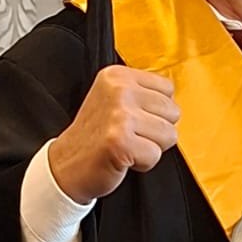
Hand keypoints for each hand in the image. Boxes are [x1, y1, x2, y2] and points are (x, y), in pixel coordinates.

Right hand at [48, 66, 178, 203]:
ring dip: (151, 147)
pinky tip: (123, 157)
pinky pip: (155, 154)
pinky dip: (143, 163)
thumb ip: (142, 92)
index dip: (155, 110)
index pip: (167, 88)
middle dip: (156, 129)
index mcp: (117, 76)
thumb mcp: (113, 99)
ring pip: (169, 134)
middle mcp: (119, 90)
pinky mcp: (121, 141)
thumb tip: (174, 99)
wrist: (66, 166)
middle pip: (172, 111)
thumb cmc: (94, 136)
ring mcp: (120, 115)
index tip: (132, 119)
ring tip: (127, 145)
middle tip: (129, 134)